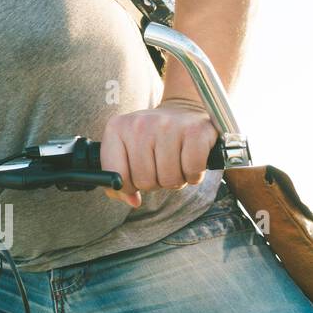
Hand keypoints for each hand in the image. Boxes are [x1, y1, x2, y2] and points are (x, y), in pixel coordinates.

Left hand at [99, 97, 218, 207]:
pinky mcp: (195, 131)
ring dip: (176, 180)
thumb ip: (122, 178)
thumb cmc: (153, 137)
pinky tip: (190, 163)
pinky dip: (194, 175)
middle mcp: (139, 124)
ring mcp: (168, 126)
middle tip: (160, 168)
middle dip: (155, 182)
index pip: (116, 174)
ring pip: (169, 179)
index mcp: (117, 128)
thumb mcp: (129, 150)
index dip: (128, 186)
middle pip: (144, 180)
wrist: (184, 111)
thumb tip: (132, 201)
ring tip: (176, 163)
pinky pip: (192, 171)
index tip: (136, 181)